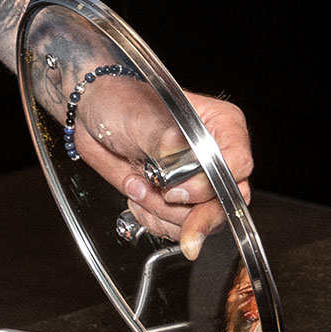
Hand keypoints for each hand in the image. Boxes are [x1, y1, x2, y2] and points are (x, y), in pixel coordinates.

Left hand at [72, 80, 253, 259]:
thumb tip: (175, 154)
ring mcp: (199, 180)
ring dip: (163, 212)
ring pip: (203, 220)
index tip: (175, 189)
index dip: (209, 184)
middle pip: (226, 201)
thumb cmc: (120, 103)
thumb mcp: (139, 116)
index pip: (237, 165)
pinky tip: (138, 198)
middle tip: (160, 197)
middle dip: (188, 211)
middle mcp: (217, 156)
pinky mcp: (180, 200)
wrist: (93, 121)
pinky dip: (155, 221)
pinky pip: (179, 227)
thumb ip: (161, 139)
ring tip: (137, 185)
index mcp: (221, 125)